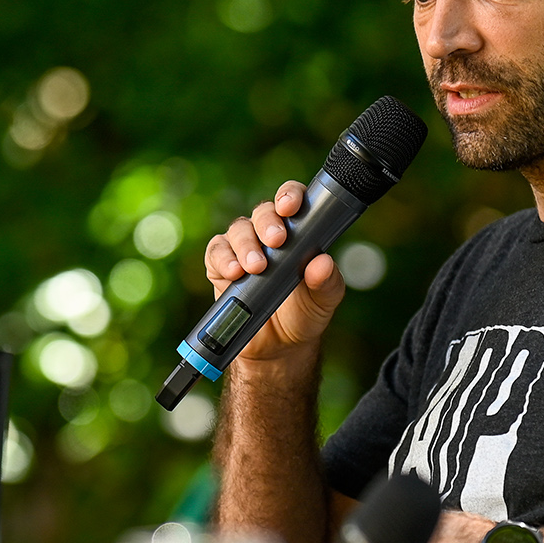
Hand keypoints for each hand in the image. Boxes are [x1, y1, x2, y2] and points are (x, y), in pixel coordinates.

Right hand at [203, 181, 346, 368]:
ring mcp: (242, 248)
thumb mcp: (324, 300)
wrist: (279, 347)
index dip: (290, 195)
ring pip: (238, 230)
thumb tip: (323, 262)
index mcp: (297, 231)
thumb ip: (327, 281)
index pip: (293, 200)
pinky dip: (223, 259)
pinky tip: (233, 273)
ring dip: (246, 245)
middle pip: (263, 212)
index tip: (290, 207)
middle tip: (277, 241)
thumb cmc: (305, 313)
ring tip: (256, 267)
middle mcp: (268, 234)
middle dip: (268, 223)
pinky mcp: (220, 266)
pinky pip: (216, 252)